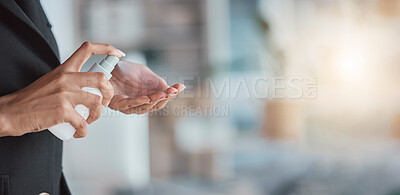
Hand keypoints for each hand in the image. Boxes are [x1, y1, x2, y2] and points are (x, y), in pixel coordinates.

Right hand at [0, 42, 123, 137]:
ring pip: (97, 102)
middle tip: (104, 103)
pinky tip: (79, 132)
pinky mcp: (62, 111)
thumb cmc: (32, 100)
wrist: (11, 112)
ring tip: (89, 121)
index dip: (107, 49)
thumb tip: (90, 88)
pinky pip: (83, 123)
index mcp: (64, 69)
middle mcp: (66, 78)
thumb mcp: (52, 81)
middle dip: (109, 93)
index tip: (118, 54)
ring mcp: (64, 94)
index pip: (87, 49)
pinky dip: (84, 131)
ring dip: (97, 115)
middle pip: (101, 79)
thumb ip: (70, 80)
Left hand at [109, 60, 184, 113]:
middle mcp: (139, 104)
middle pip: (155, 105)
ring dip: (155, 100)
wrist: (108, 65)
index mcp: (147, 97)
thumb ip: (158, 82)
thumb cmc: (124, 71)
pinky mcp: (117, 104)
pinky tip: (147, 98)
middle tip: (172, 91)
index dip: (171, 94)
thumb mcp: (146, 74)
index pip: (162, 99)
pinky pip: (129, 105)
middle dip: (165, 98)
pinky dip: (139, 102)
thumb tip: (173, 89)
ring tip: (164, 94)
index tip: (179, 87)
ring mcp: (128, 106)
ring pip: (144, 107)